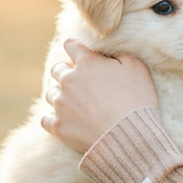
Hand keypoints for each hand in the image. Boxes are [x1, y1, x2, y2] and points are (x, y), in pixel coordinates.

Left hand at [42, 39, 157, 153]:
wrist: (129, 137)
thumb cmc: (136, 101)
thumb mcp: (137, 68)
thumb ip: (120, 54)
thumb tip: (110, 53)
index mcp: (87, 62)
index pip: (70, 45)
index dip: (75, 49)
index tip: (80, 56)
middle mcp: (68, 80)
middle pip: (57, 69)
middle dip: (67, 73)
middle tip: (81, 84)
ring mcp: (61, 103)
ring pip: (51, 94)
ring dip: (61, 96)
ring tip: (76, 106)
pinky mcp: (58, 126)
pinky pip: (46, 119)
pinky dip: (54, 119)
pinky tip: (65, 122)